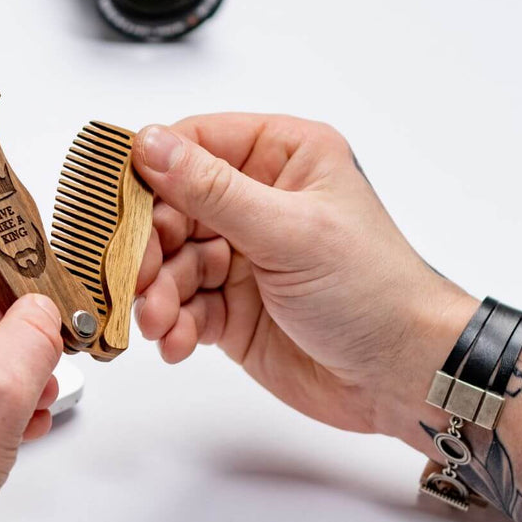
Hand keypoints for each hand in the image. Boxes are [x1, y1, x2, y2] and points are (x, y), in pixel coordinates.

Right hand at [132, 115, 477, 447]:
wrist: (402, 377)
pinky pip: (181, 304)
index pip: (194, 144)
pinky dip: (172, 324)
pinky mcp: (230, 305)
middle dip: (150, 248)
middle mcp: (257, 199)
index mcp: (282, 156)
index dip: (151, 173)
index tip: (119, 206)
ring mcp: (241, 254)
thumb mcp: (288, 231)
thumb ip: (211, 190)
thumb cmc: (373, 291)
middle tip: (137, 278)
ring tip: (161, 322)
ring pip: (169, 261)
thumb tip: (149, 144)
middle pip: (170, 207)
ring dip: (157, 293)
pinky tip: (179, 342)